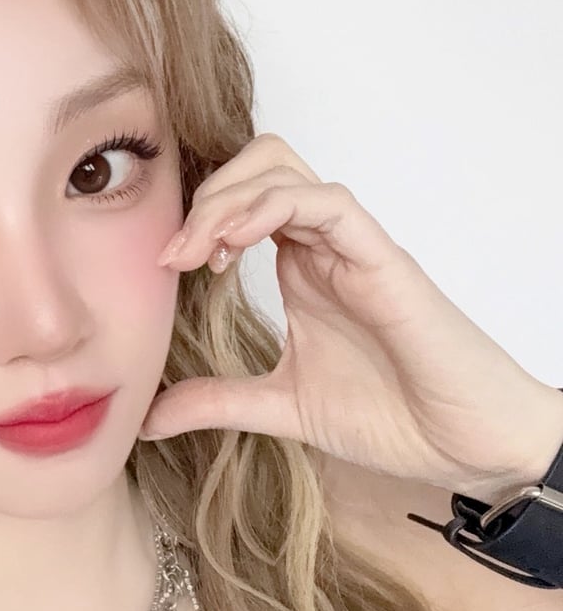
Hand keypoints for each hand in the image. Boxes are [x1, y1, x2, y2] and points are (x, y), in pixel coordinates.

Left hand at [140, 133, 562, 499]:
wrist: (464, 445)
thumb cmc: (394, 418)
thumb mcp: (280, 407)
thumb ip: (218, 402)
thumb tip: (146, 417)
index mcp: (301, 268)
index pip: (240, 201)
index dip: (194, 218)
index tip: (162, 268)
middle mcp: (323, 247)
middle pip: (257, 165)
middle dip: (204, 196)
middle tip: (172, 257)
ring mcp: (353, 247)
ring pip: (283, 170)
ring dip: (226, 200)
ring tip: (196, 253)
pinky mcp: (382, 258)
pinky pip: (326, 202)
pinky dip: (271, 208)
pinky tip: (235, 248)